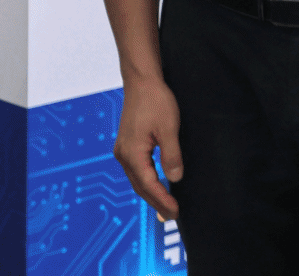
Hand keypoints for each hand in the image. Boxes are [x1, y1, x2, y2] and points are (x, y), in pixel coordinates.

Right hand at [112, 76, 182, 220]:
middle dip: (156, 202)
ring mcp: (123, 151)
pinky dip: (146, 181)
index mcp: (132, 153)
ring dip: (150, 194)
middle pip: (139, 187)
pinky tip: (156, 185)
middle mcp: (123, 155)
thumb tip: (174, 178)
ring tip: (165, 207)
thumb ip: (172, 155)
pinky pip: (136, 170)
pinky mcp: (127, 145)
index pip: (149, 185)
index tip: (175, 212)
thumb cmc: (156, 101)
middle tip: (172, 216)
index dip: (162, 200)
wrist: (142, 82)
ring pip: (137, 180)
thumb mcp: (169, 128)